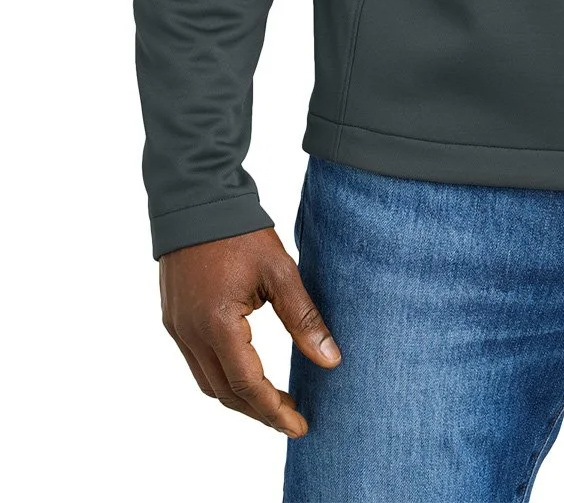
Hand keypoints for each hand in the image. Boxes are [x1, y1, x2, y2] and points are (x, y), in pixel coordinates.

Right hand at [159, 226, 340, 436]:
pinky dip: (222, 376)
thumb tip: (330, 360)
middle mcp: (190, 333)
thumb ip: (304, 319)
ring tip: (273, 401)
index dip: (275, 411)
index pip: (247, 385)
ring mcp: (178, 328)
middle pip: (225, 393)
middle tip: (292, 418)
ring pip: (207, 382)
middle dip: (259, 411)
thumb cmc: (240, 231)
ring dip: (239, 397)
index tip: (300, 426)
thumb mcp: (280, 271)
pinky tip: (245, 372)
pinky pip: (197, 362)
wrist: (196, 197)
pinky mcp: (173, 318)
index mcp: (217, 324)